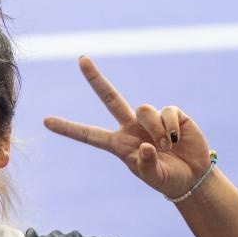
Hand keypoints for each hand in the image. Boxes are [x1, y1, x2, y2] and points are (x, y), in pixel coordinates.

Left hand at [43, 56, 210, 197]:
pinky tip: (177, 139)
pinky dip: (172, 127)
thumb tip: (146, 146)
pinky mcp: (170, 114)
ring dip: (156, 130)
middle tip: (81, 58)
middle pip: (110, 97)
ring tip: (166, 147)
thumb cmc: (166, 178)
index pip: (88, 135)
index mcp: (118, 144)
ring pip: (145, 110)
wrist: (192, 175)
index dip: (68, 128)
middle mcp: (130, 126)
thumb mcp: (154, 178)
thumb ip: (147, 165)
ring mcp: (149, 118)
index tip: (45, 121)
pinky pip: (167, 112)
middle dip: (95, 78)